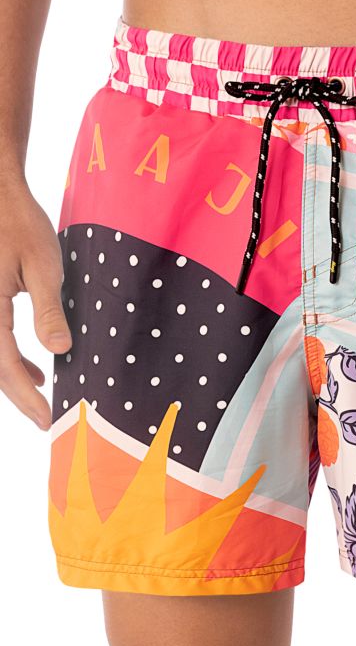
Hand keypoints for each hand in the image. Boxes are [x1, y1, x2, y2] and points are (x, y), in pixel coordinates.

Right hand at [0, 178, 71, 429]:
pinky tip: (35, 370)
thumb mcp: (43, 266)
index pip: (6, 365)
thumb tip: (60, 352)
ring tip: (42, 401)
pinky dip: (10, 360)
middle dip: (20, 398)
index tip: (48, 419)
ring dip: (14, 381)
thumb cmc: (21, 224)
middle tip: (47, 421)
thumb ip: (49, 310)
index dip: (27, 397)